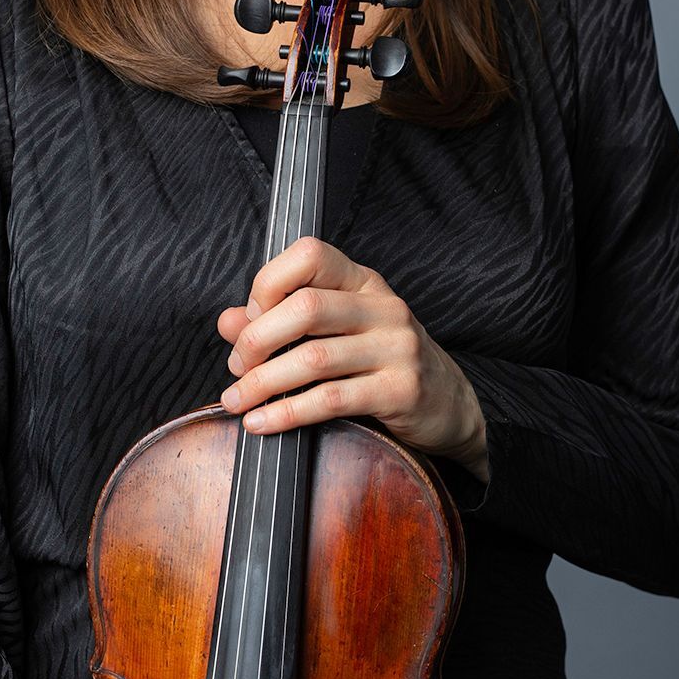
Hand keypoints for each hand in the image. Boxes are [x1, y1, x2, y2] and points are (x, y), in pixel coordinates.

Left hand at [216, 237, 488, 481]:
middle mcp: (383, 307)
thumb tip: (227, 322)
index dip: (268, 283)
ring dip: (263, 383)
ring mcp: (396, 347)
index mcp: (363, 282)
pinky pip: (331, 399)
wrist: (451, 405)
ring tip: (237, 401)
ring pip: (313, 358)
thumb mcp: (339, 332)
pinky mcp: (400, 390)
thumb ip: (279, 322)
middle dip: (257, 341)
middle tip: (238, 368)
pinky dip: (287, 413)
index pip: (310, 255)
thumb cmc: (384, 363)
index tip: (250, 319)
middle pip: (305, 308)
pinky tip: (262, 423)